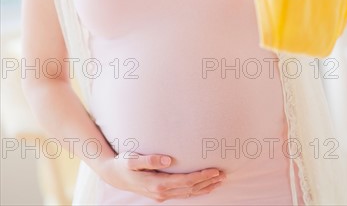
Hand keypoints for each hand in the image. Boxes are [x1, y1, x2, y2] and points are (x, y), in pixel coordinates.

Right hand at [98, 153, 225, 202]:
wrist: (114, 175)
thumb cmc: (123, 164)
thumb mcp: (132, 159)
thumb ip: (149, 159)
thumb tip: (168, 160)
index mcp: (157, 184)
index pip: (186, 182)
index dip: (201, 177)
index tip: (215, 170)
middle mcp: (161, 192)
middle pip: (190, 189)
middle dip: (208, 182)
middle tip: (224, 175)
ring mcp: (161, 195)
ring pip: (188, 194)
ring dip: (204, 188)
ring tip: (219, 181)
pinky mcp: (161, 193)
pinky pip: (182, 194)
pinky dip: (195, 190)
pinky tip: (203, 186)